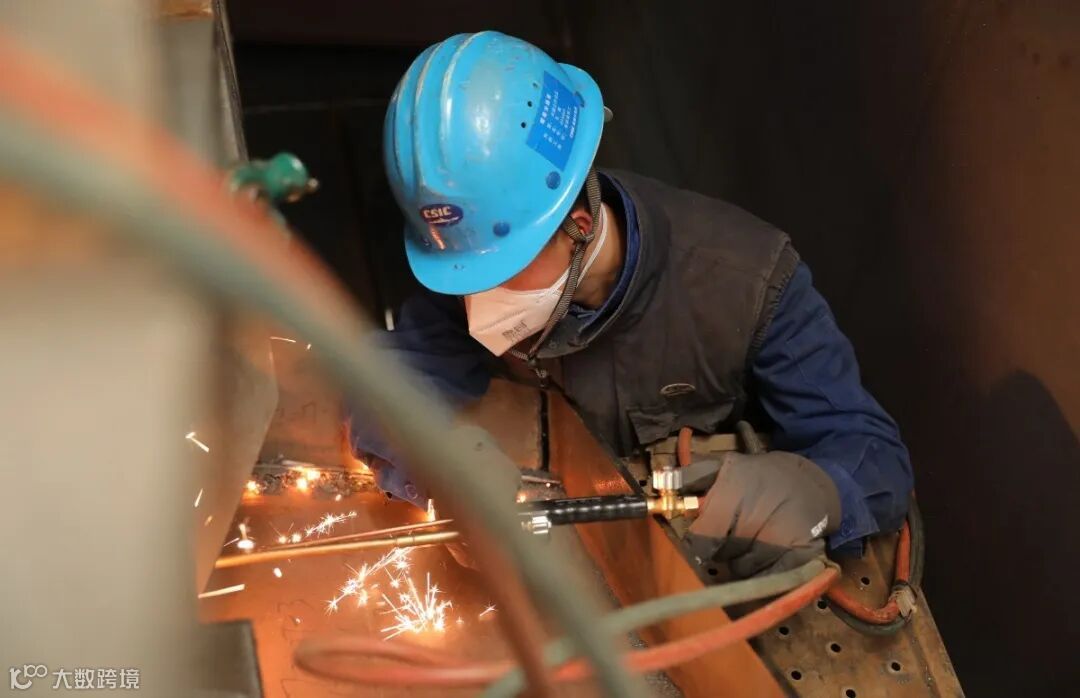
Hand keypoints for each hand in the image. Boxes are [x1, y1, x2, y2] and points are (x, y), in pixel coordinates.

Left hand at [685, 451, 840, 578]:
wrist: (810, 482)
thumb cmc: (760, 477)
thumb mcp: (724, 465)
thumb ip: (691, 476)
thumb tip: (660, 482)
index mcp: (735, 491)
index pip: (704, 537)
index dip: (700, 543)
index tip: (705, 541)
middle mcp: (757, 513)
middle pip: (724, 555)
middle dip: (724, 550)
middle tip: (734, 536)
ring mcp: (781, 534)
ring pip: (745, 569)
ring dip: (744, 562)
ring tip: (753, 542)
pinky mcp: (802, 552)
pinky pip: (771, 578)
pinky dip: (764, 574)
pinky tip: (766, 559)